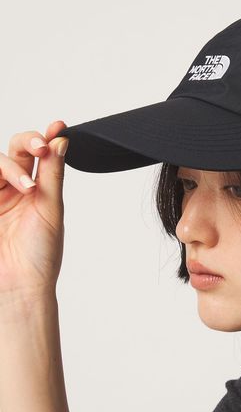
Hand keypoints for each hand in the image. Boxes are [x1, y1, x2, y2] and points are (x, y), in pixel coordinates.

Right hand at [0, 121, 67, 303]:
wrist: (20, 285)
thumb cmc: (40, 255)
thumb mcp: (50, 209)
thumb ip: (52, 174)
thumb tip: (62, 140)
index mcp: (36, 190)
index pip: (38, 155)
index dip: (45, 137)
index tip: (59, 126)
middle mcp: (14, 189)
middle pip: (14, 150)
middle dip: (28, 143)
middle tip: (41, 150)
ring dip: (12, 167)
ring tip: (27, 188)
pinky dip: (0, 173)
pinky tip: (15, 186)